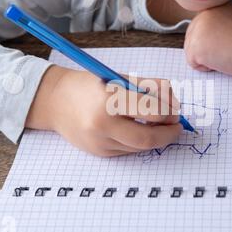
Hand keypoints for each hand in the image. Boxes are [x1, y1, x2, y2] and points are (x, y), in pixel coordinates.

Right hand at [26, 66, 181, 156]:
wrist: (55, 102)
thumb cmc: (89, 85)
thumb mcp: (119, 78)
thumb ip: (148, 87)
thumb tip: (174, 101)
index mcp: (109, 101)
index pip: (152, 112)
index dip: (170, 113)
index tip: (176, 111)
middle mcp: (103, 126)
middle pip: (148, 139)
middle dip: (169, 134)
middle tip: (176, 127)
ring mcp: (100, 143)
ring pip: (140, 147)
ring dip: (156, 138)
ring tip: (160, 126)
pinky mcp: (100, 153)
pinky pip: (129, 150)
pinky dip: (140, 141)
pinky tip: (140, 130)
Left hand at [184, 3, 231, 78]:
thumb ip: (222, 22)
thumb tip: (214, 34)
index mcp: (213, 7)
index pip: (200, 29)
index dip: (213, 41)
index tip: (228, 43)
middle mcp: (201, 15)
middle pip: (193, 40)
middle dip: (207, 50)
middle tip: (228, 50)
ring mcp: (196, 31)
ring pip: (192, 52)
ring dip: (207, 58)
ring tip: (226, 53)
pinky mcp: (195, 48)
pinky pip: (193, 64)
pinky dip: (206, 67)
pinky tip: (222, 60)